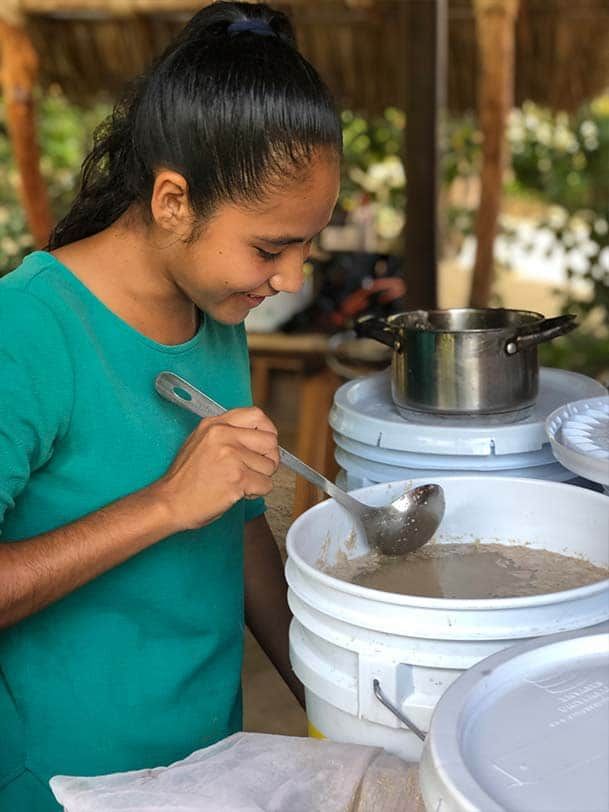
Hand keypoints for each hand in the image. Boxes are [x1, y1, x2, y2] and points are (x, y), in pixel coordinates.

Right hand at [151, 407, 278, 531]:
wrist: (170, 502)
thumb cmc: (185, 479)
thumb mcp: (200, 442)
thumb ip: (227, 434)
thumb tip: (258, 437)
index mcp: (215, 424)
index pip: (256, 415)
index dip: (267, 431)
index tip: (264, 445)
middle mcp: (223, 435)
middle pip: (270, 440)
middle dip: (269, 458)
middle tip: (256, 470)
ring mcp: (231, 455)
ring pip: (270, 465)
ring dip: (260, 478)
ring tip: (240, 482)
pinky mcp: (237, 477)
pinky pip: (266, 484)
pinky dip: (257, 493)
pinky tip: (239, 492)